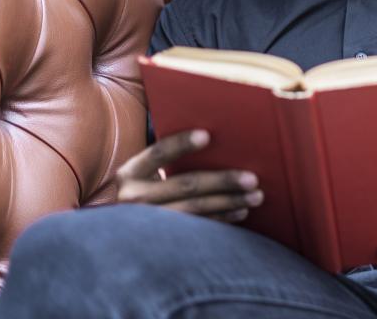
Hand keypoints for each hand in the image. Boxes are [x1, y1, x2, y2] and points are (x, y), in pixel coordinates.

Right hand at [115, 129, 262, 222]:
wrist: (121, 234)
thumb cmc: (145, 191)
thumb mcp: (145, 175)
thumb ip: (167, 161)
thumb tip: (215, 139)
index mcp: (130, 173)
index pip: (158, 153)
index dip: (181, 144)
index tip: (207, 135)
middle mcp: (133, 198)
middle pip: (185, 185)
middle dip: (223, 180)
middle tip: (252, 178)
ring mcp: (146, 222)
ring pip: (195, 209)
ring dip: (229, 202)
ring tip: (255, 196)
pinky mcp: (160, 240)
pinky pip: (197, 227)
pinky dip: (221, 218)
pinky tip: (240, 211)